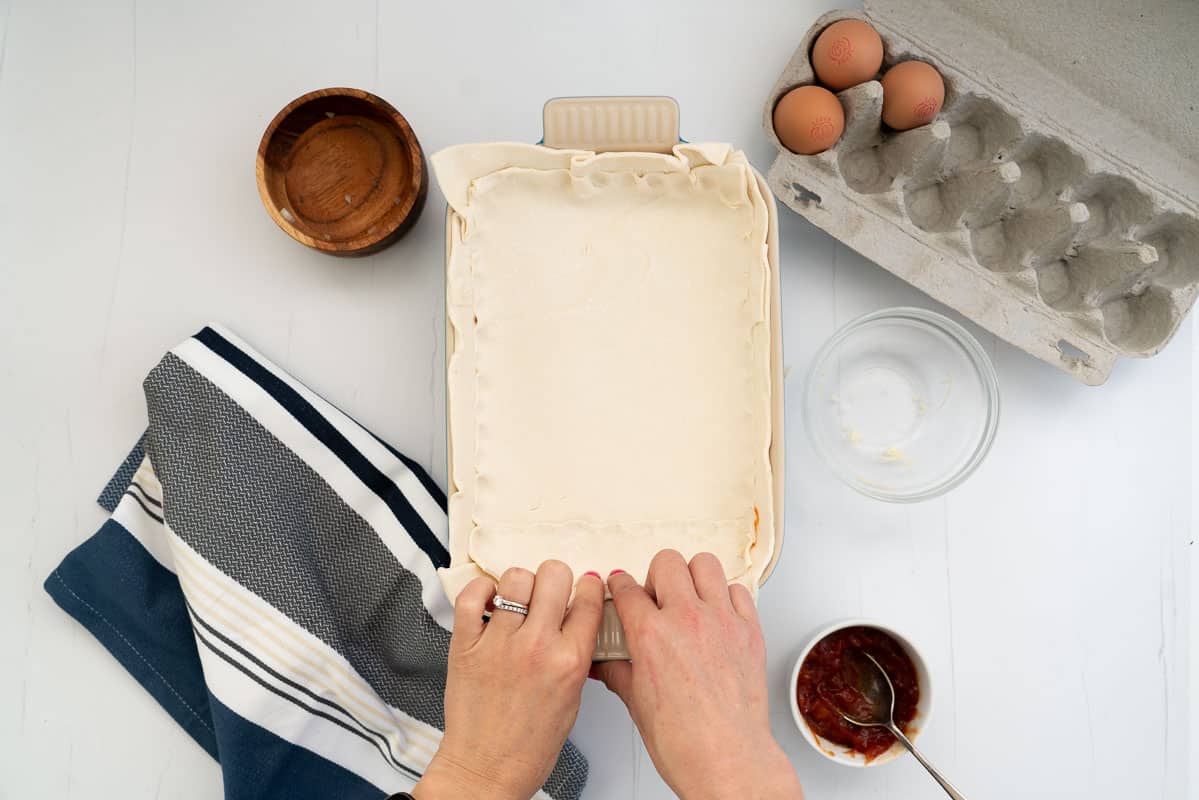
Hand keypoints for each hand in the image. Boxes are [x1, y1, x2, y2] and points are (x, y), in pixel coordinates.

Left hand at [413, 561, 603, 799]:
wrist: (486, 770)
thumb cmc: (528, 745)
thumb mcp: (572, 698)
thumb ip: (576, 654)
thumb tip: (575, 618)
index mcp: (570, 662)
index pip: (589, 600)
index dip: (589, 586)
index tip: (585, 585)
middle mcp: (537, 647)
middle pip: (554, 575)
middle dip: (556, 578)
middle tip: (549, 591)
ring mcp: (499, 644)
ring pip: (516, 578)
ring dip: (520, 584)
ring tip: (517, 599)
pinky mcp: (466, 645)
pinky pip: (471, 595)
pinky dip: (480, 590)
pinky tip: (488, 600)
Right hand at [595, 550, 802, 799]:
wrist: (726, 760)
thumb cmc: (684, 742)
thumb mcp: (636, 704)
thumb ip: (619, 672)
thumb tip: (608, 662)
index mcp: (651, 635)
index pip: (627, 589)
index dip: (620, 586)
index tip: (622, 587)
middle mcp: (686, 619)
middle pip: (666, 562)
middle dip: (655, 575)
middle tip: (656, 595)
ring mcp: (721, 621)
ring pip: (705, 564)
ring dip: (693, 576)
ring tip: (689, 595)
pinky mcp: (749, 630)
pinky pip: (739, 591)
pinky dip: (727, 596)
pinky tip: (719, 613)